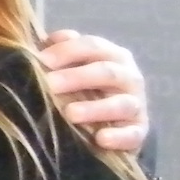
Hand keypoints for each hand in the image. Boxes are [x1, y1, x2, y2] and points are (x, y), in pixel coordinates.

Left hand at [38, 30, 147, 154]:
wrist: (110, 124)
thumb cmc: (85, 88)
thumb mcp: (74, 67)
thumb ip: (62, 52)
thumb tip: (45, 40)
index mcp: (112, 55)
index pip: (92, 46)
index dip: (68, 51)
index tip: (42, 60)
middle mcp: (129, 77)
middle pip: (107, 72)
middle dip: (77, 77)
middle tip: (50, 84)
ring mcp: (136, 104)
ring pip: (120, 104)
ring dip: (95, 108)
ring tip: (70, 113)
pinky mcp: (138, 131)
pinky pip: (132, 134)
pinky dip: (118, 136)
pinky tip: (101, 139)